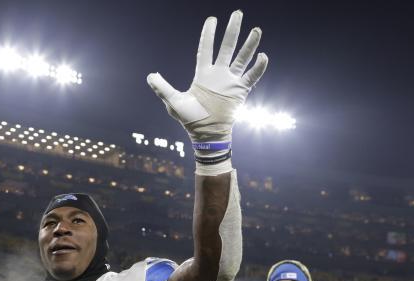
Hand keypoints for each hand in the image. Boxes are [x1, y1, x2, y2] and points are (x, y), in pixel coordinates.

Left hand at [147, 10, 267, 173]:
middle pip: (227, 47)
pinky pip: (252, 76)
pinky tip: (263, 56)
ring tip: (256, 30)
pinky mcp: (240, 91)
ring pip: (242, 58)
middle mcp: (218, 74)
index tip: (212, 19)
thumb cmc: (189, 119)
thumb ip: (162, 88)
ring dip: (249, 45)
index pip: (206, 48)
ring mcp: (231, 81)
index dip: (208, 34)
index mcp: (203, 74)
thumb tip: (150, 76)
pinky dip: (258, 67)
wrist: (206, 134)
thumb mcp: (174, 101)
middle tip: (237, 13)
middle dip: (232, 30)